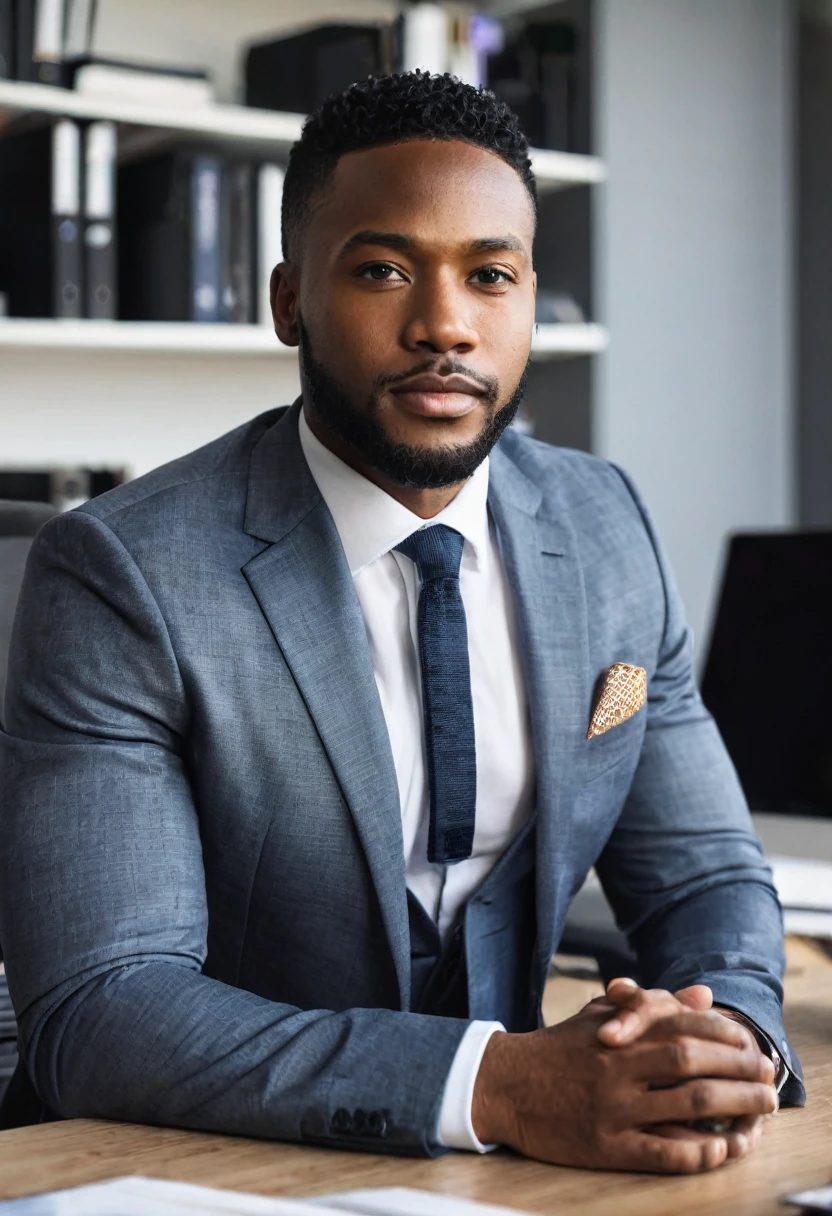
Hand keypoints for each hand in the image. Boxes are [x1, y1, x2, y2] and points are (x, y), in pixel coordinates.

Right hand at [471, 993, 775, 1172]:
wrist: (504, 1084)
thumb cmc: (558, 1048)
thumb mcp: (601, 1015)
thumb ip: (650, 1005)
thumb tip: (701, 995)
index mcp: (618, 1032)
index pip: (682, 1025)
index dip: (724, 1034)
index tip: (751, 1043)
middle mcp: (618, 1066)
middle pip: (691, 1062)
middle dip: (738, 1069)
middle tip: (768, 1079)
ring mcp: (613, 1107)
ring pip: (685, 1105)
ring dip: (732, 1108)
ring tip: (760, 1114)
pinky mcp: (605, 1145)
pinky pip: (662, 1152)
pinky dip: (698, 1151)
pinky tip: (722, 1149)